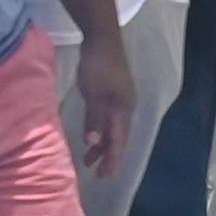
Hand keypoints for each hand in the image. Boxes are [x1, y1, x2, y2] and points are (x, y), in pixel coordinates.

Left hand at [63, 58, 132, 184]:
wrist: (103, 38)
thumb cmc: (98, 66)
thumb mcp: (93, 93)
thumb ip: (95, 118)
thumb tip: (94, 142)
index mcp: (123, 109)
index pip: (118, 141)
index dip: (111, 159)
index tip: (104, 177)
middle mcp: (126, 108)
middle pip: (118, 137)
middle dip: (108, 156)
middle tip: (96, 172)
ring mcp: (122, 99)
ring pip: (113, 129)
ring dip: (102, 144)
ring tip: (89, 158)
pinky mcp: (115, 92)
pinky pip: (110, 119)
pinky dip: (102, 130)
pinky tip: (94, 133)